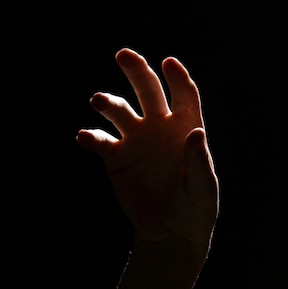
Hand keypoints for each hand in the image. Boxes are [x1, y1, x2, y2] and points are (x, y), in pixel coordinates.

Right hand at [77, 49, 218, 246]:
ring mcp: (136, 140)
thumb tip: (195, 133)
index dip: (177, 77)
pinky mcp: (116, 158)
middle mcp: (159, 126)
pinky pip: (100, 140)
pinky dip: (90, 136)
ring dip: (108, 102)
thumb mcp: (203, 190)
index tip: (168, 64)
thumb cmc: (195, 210)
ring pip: (119, 109)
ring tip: (99, 101)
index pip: (183, 94)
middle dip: (136, 70)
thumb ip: (199, 162)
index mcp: (185, 128)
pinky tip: (85, 137)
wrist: (171, 233)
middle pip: (146, 89)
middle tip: (123, 55)